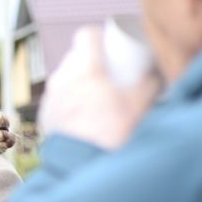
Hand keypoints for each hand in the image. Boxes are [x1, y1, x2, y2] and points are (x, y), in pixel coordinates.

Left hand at [38, 26, 161, 149]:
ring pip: (64, 77)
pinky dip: (69, 97)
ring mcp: (51, 98)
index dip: (99, 35)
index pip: (85, 36)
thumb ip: (151, 84)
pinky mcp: (46, 116)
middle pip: (74, 56)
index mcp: (85, 69)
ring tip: (95, 90)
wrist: (81, 165)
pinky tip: (81, 109)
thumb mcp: (139, 106)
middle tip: (108, 68)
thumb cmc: (111, 133)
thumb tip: (156, 73)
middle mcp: (62, 79)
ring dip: (78, 78)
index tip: (110, 43)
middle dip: (91, 58)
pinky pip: (57, 97)